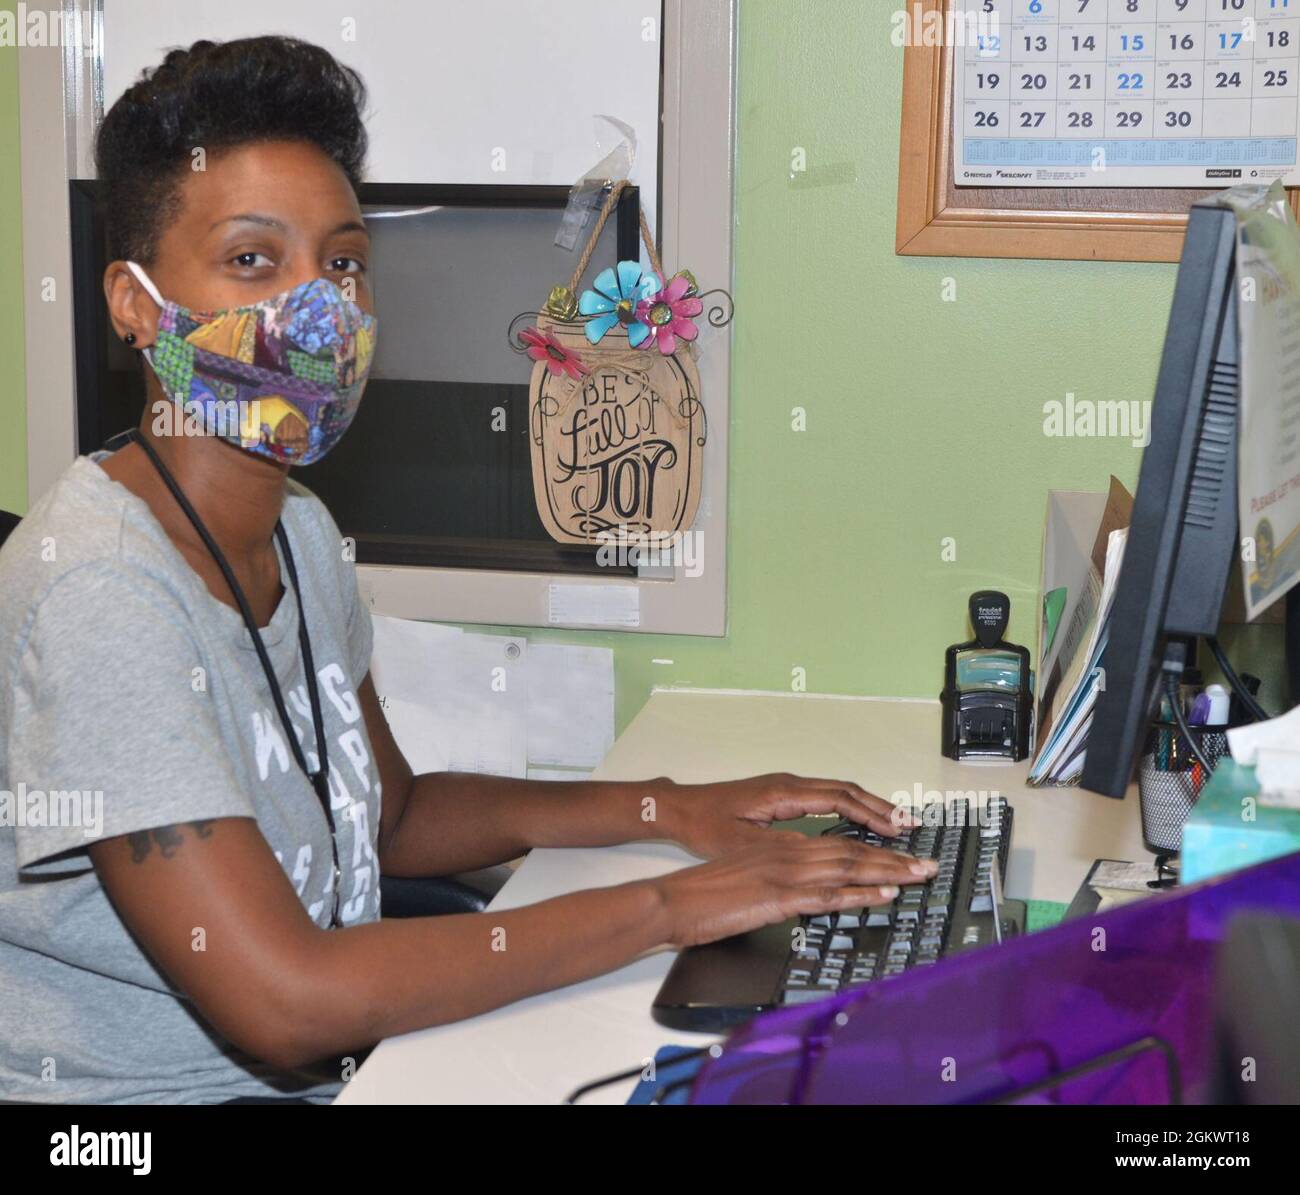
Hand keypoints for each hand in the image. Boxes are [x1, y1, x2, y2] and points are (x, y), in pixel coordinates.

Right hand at [651, 836, 936, 948]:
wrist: (672, 899)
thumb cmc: (699, 892)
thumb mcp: (742, 876)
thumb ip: (772, 878)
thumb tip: (796, 891)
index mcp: (779, 847)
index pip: (836, 843)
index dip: (871, 847)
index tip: (899, 852)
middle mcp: (787, 854)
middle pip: (851, 851)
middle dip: (893, 857)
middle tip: (926, 863)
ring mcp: (784, 874)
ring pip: (847, 867)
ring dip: (888, 871)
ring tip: (918, 874)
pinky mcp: (779, 897)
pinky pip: (828, 894)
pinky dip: (860, 892)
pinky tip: (884, 894)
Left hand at [656, 772, 916, 858]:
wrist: (679, 808)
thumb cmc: (705, 825)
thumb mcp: (741, 842)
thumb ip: (781, 847)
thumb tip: (819, 853)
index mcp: (783, 793)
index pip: (840, 800)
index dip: (873, 816)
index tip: (898, 832)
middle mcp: (790, 784)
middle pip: (847, 791)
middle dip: (881, 809)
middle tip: (911, 828)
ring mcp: (786, 786)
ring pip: (838, 791)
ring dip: (868, 807)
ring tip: (896, 824)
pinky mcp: (781, 794)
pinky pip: (826, 796)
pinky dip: (850, 807)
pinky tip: (861, 822)